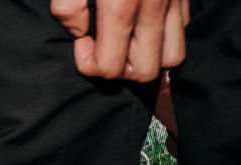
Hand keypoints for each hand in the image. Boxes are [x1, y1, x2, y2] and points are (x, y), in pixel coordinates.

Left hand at [50, 0, 187, 80]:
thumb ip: (68, 7)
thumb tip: (79, 33)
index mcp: (121, 4)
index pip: (110, 66)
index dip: (88, 62)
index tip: (81, 42)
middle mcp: (154, 6)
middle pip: (144, 71)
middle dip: (118, 68)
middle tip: (101, 47)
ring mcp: (175, 2)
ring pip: (171, 58)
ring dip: (146, 60)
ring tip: (124, 43)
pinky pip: (183, 33)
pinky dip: (164, 42)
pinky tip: (142, 30)